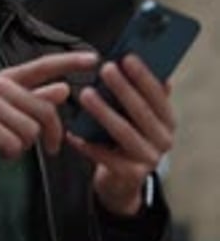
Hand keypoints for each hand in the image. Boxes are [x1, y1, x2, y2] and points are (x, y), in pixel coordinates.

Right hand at [0, 51, 97, 162]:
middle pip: (45, 110)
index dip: (70, 61)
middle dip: (52, 134)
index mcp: (10, 78)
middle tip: (52, 148)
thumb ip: (36, 97)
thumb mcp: (7, 105)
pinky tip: (2, 151)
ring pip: (31, 130)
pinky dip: (11, 153)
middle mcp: (1, 85)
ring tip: (11, 144)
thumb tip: (63, 89)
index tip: (94, 59)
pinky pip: (15, 143)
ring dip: (26, 145)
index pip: (45, 65)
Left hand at [66, 54, 174, 215]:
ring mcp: (149, 159)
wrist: (121, 182)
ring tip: (85, 94)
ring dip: (103, 112)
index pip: (158, 95)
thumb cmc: (125, 140)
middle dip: (123, 89)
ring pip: (123, 132)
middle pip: (141, 111)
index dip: (143, 76)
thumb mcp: (135, 117)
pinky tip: (72, 133)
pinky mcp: (131, 175)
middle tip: (105, 69)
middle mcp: (163, 140)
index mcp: (167, 120)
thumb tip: (128, 60)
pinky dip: (87, 144)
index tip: (127, 58)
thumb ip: (136, 94)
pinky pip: (106, 156)